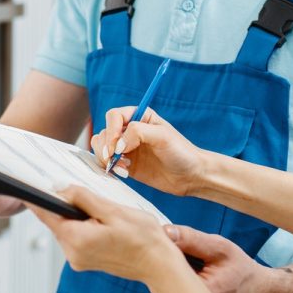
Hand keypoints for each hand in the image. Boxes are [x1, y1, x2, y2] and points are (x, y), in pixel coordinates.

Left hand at [30, 185, 184, 283]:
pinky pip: (76, 237)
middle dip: (62, 203)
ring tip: (96, 206)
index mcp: (76, 239)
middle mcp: (73, 253)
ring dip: (75, 214)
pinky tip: (99, 219)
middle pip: (56, 220)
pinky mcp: (85, 261)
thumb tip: (60, 187)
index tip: (27, 184)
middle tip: (75, 187)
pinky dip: (82, 225)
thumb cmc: (143, 238)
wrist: (159, 265)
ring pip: (66, 228)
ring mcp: (78, 260)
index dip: (36, 197)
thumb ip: (83, 198)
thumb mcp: (112, 210)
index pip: (45, 214)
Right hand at [90, 107, 205, 194]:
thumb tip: (117, 144)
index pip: (114, 116)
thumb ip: (137, 132)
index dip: (111, 129)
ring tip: (122, 166)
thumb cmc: (181, 152)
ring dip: (106, 157)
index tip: (116, 146)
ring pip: (101, 147)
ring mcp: (127, 148)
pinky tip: (124, 172)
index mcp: (140, 116)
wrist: (191, 176)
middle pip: (104, 131)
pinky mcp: (126, 164)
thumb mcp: (162, 136)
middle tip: (115, 158)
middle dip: (106, 146)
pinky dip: (109, 167)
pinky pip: (107, 163)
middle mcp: (131, 130)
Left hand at [165, 226, 281, 292]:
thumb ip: (190, 238)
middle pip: (156, 279)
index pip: (161, 269)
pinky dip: (171, 281)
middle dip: (166, 262)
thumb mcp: (219, 248)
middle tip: (189, 255)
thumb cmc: (239, 269)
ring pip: (158, 286)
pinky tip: (188, 275)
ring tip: (192, 266)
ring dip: (168, 272)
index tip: (178, 244)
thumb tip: (164, 231)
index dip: (164, 252)